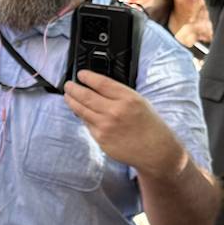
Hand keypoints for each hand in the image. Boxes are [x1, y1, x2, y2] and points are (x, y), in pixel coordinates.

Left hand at [63, 71, 185, 177]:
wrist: (156, 151)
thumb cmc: (150, 126)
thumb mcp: (140, 103)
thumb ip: (119, 95)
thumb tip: (97, 87)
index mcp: (128, 99)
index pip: (101, 83)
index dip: (87, 77)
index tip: (81, 74)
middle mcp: (116, 111)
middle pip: (86, 95)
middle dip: (73, 88)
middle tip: (68, 85)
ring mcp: (106, 125)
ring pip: (81, 109)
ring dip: (71, 101)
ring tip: (68, 95)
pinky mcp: (100, 138)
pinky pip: (86, 123)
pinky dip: (81, 116)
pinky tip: (79, 111)